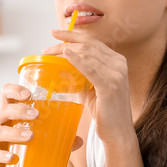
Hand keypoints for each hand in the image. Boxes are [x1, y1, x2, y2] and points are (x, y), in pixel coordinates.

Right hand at [0, 83, 83, 166]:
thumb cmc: (23, 155)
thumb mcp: (40, 144)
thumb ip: (59, 141)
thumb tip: (79, 140)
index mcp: (7, 114)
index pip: (6, 94)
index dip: (14, 90)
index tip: (28, 94)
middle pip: (4, 110)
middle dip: (19, 110)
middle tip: (36, 115)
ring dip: (14, 133)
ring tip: (30, 137)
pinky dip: (1, 155)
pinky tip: (12, 157)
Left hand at [43, 29, 134, 143]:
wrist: (118, 133)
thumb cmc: (105, 112)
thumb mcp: (91, 89)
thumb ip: (80, 77)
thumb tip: (61, 70)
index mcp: (117, 61)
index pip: (92, 42)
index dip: (73, 36)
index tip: (55, 34)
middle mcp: (119, 64)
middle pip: (88, 45)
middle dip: (65, 42)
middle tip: (47, 47)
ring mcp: (116, 74)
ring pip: (87, 54)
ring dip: (65, 51)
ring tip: (49, 53)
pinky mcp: (110, 85)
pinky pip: (90, 68)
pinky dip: (76, 60)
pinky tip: (65, 54)